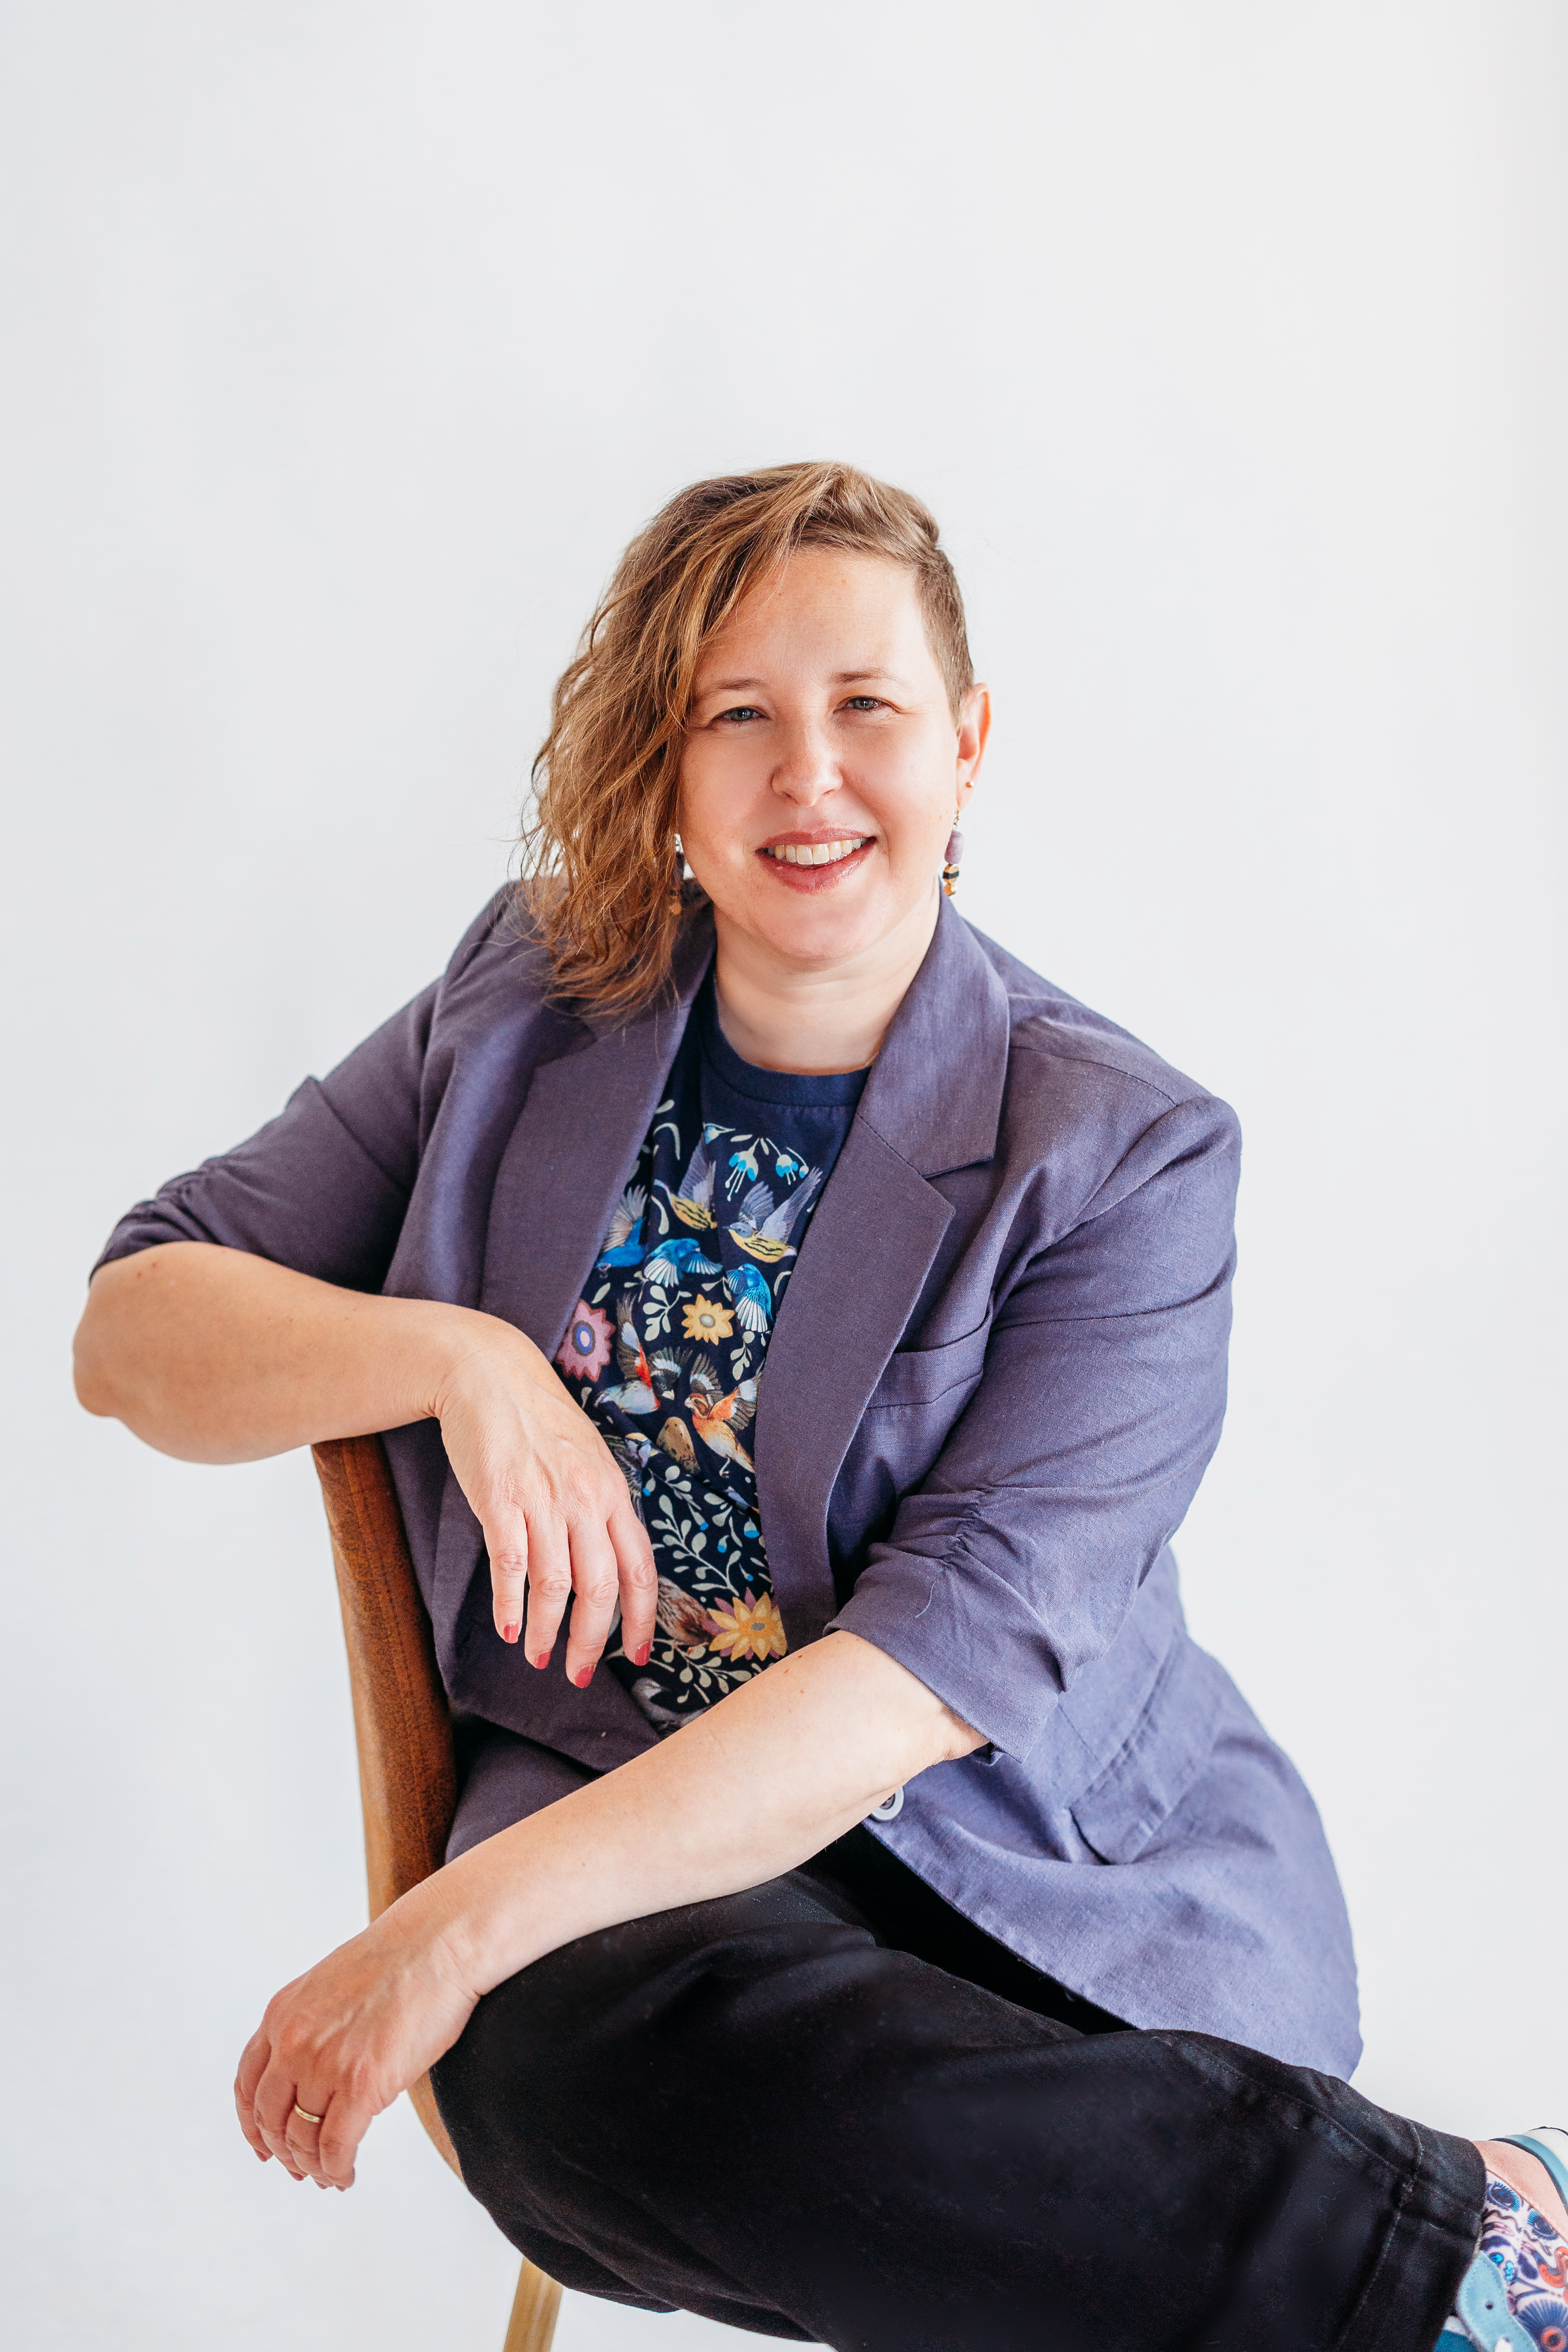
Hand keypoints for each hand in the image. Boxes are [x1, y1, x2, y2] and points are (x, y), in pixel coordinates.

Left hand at [234, 1907, 477, 2189]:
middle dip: (283, 2152)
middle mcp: (293, 2041)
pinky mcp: (362, 2085)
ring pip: (301, 2138)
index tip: (263, 2146)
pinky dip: (336, 2170)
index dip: (252, 2124)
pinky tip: (345, 2175)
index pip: (247, 2085)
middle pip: (270, 2118)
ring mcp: (325, 2064)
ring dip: (312, 2166)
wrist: (440, 1943)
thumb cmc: (400, 1959)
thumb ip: (310, 2025)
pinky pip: (336, 2146)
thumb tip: (313, 2070)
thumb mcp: (330, 1984)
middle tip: (300, 2169)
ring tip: (328, 2175)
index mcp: (281, 2014)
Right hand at [432, 1320, 656, 1685]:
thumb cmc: (539, 1422)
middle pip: (600, 1589)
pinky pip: (511, 1566)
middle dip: (591, 1642)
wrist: (488, 1375)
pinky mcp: (500, 1499)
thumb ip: (599, 1509)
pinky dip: (511, 1605)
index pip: (640, 1569)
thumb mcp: (587, 1460)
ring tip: (538, 1656)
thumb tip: (607, 1568)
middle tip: (577, 1673)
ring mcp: (543, 1499)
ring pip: (555, 1586)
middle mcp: (585, 1499)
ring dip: (548, 1632)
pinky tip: (509, 1628)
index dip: (642, 1619)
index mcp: (613, 1493)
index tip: (638, 1656)